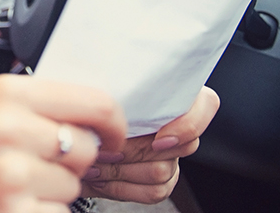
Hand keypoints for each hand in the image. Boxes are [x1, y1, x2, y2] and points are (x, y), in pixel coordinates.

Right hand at [0, 74, 126, 212]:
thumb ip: (35, 108)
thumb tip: (98, 117)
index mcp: (4, 93)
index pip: (93, 101)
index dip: (113, 123)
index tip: (113, 136)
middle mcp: (7, 128)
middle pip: (86, 148)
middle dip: (69, 163)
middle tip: (30, 166)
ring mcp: (9, 174)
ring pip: (73, 187)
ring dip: (51, 195)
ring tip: (9, 189)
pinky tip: (7, 209)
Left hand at [81, 86, 219, 204]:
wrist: (73, 140)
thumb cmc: (87, 108)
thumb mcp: (96, 87)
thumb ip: (114, 91)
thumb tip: (111, 104)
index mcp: (168, 94)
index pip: (205, 104)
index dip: (187, 124)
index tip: (159, 137)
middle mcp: (175, 125)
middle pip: (179, 145)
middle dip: (132, 149)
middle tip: (102, 147)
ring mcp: (170, 157)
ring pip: (161, 171)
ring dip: (121, 169)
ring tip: (95, 160)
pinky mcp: (160, 182)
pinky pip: (154, 191)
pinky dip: (122, 187)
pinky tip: (101, 177)